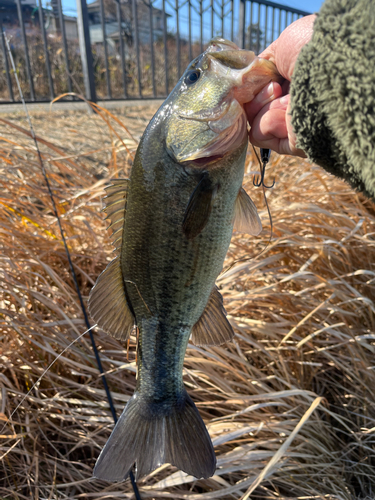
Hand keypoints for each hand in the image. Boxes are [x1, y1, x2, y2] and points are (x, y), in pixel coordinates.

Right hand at [245, 15, 315, 156]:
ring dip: (264, 106)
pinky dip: (267, 121)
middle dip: (258, 95)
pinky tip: (288, 111)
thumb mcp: (281, 48)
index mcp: (293, 83)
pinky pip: (259, 136)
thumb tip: (243, 83)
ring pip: (253, 123)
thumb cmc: (311, 49)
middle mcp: (293, 105)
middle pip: (253, 109)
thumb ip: (259, 68)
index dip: (253, 86)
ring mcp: (292, 125)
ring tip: (285, 96)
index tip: (258, 76)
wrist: (328, 65)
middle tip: (277, 86)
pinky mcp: (290, 143)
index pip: (258, 92)